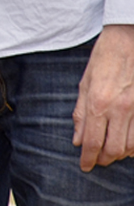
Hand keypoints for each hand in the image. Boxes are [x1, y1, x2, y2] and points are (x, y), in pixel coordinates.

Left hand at [74, 24, 133, 169]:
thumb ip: (80, 113)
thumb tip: (77, 139)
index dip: (87, 158)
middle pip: (113, 149)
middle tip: (97, 160)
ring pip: (132, 147)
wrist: (129, 39)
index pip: (91, 141)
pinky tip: (129, 144)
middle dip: (104, 159)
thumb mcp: (84, 83)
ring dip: (121, 154)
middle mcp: (119, 109)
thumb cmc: (104, 59)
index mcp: (97, 103)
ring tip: (111, 152)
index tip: (84, 166)